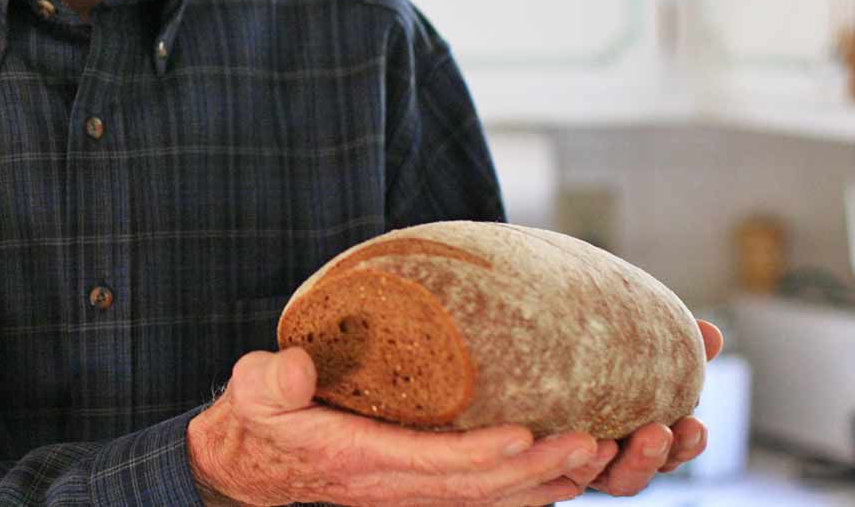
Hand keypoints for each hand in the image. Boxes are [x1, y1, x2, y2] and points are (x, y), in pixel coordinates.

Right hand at [187, 346, 600, 506]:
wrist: (253, 465)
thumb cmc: (259, 419)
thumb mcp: (256, 393)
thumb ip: (273, 380)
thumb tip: (295, 366)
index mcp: (361, 461)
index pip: (432, 464)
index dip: (481, 455)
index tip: (526, 434)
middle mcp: (397, 486)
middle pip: (481, 490)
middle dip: (540, 469)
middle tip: (595, 441)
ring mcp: (415, 491)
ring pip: (494, 499)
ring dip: (551, 481)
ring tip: (606, 453)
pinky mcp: (424, 485)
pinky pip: (489, 495)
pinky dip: (533, 486)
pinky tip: (571, 469)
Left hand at [557, 318, 724, 498]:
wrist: (539, 357)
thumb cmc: (598, 356)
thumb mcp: (634, 350)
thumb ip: (673, 348)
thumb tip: (711, 333)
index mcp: (645, 433)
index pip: (677, 447)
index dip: (689, 442)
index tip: (694, 423)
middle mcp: (620, 457)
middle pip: (649, 468)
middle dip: (657, 455)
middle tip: (660, 432)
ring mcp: (589, 466)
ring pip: (615, 479)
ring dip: (622, 463)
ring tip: (615, 443)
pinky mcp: (558, 467)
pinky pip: (572, 474)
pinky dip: (581, 463)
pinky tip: (583, 443)